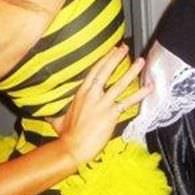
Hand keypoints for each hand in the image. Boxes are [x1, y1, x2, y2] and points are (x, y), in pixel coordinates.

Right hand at [54, 44, 150, 165]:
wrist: (71, 147)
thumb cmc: (65, 135)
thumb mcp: (57, 118)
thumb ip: (55, 112)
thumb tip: (46, 113)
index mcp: (81, 93)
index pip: (94, 70)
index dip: (104, 59)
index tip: (111, 50)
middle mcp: (93, 95)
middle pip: (106, 71)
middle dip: (116, 57)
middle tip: (125, 47)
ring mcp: (103, 103)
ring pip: (120, 83)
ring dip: (131, 71)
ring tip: (140, 62)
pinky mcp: (111, 114)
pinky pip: (128, 101)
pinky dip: (140, 94)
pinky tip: (148, 87)